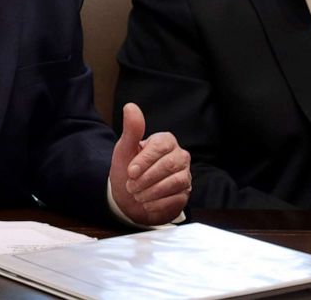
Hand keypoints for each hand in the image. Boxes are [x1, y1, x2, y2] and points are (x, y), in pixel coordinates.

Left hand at [109, 102, 190, 224]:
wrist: (129, 197)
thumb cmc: (128, 169)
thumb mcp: (125, 149)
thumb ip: (131, 129)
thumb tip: (130, 106)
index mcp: (165, 141)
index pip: (160, 147)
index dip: (144, 160)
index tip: (130, 172)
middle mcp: (179, 156)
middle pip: (169, 165)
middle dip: (147, 178)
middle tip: (131, 186)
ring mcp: (184, 175)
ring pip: (175, 182)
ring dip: (152, 192)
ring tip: (137, 195)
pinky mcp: (185, 194)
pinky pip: (177, 199)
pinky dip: (159, 204)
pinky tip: (147, 204)